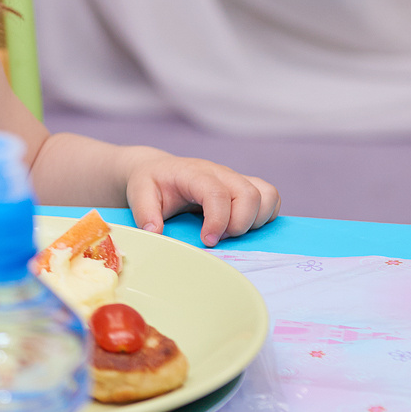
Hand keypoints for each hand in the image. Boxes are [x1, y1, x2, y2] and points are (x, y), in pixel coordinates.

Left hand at [124, 155, 279, 245]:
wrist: (160, 170)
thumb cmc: (152, 182)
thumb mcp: (139, 193)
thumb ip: (145, 212)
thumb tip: (156, 233)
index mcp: (194, 173)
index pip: (216, 193)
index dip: (218, 220)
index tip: (208, 241)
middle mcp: (221, 173)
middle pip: (249, 194)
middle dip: (240, 224)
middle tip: (219, 238)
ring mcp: (236, 179)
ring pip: (266, 195)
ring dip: (256, 220)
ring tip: (231, 232)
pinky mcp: (245, 186)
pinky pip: (271, 197)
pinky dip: (265, 215)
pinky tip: (243, 226)